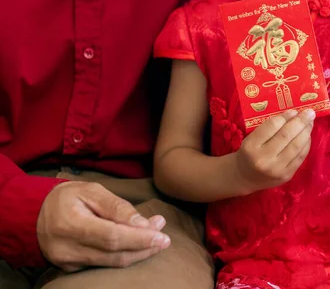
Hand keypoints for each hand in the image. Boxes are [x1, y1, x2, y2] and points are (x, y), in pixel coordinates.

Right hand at [37, 181, 170, 271]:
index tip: (162, 235)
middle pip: (115, 255)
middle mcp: (67, 249)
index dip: (140, 239)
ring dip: (139, 253)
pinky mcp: (71, 269)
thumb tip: (145, 224)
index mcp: (71, 224)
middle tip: (165, 237)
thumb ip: (118, 207)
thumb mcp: (92, 191)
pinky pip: (104, 266)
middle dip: (145, 247)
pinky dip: (124, 256)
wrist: (34, 214)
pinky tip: (137, 245)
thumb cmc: (67, 197)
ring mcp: (68, 262)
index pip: (112, 237)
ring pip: (112, 264)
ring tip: (156, 238)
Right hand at [234, 108, 314, 192]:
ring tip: (310, 123)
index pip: (272, 126)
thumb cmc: (249, 153)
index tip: (294, 111)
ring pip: (296, 146)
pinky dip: (306, 144)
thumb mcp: (251, 138)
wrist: (245, 178)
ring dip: (306, 132)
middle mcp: (264, 158)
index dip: (286, 116)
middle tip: (309, 112)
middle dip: (301, 122)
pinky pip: (300, 157)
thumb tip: (293, 115)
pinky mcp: (287, 175)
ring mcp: (277, 169)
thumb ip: (268, 128)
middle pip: (286, 135)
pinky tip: (307, 136)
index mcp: (251, 145)